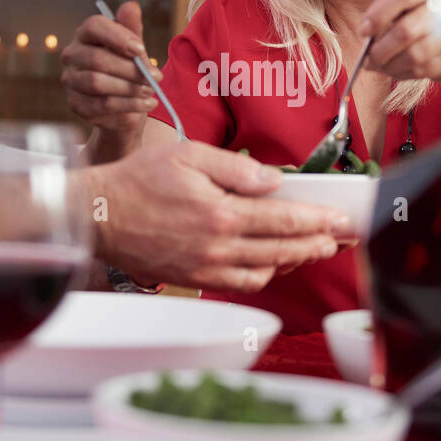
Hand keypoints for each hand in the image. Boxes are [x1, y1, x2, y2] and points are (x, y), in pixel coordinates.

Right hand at [61, 1, 159, 133]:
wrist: (125, 104)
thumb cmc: (128, 69)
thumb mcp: (134, 48)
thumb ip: (132, 29)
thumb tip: (131, 6)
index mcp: (85, 35)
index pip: (94, 27)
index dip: (117, 37)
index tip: (141, 49)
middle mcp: (72, 55)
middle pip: (97, 59)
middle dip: (130, 69)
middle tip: (155, 77)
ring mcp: (71, 81)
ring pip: (97, 83)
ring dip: (129, 88)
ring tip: (151, 91)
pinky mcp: (76, 104)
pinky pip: (102, 105)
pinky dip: (128, 106)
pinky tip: (146, 105)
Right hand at [87, 142, 356, 291]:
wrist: (97, 216)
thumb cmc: (138, 179)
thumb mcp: (189, 155)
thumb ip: (236, 168)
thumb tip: (274, 181)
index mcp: (221, 213)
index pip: (284, 219)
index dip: (319, 222)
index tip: (343, 221)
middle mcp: (218, 246)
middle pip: (283, 249)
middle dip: (318, 243)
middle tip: (343, 238)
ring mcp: (206, 267)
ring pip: (266, 271)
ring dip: (294, 261)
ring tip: (314, 249)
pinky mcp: (193, 279)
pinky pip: (240, 285)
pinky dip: (263, 276)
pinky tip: (272, 263)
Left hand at [359, 0, 440, 82]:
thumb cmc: (417, 18)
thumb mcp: (399, 3)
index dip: (379, 13)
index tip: (364, 31)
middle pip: (407, 29)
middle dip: (381, 49)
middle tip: (368, 58)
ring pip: (416, 55)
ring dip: (391, 66)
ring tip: (380, 66)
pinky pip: (428, 71)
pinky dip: (407, 74)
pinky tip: (398, 70)